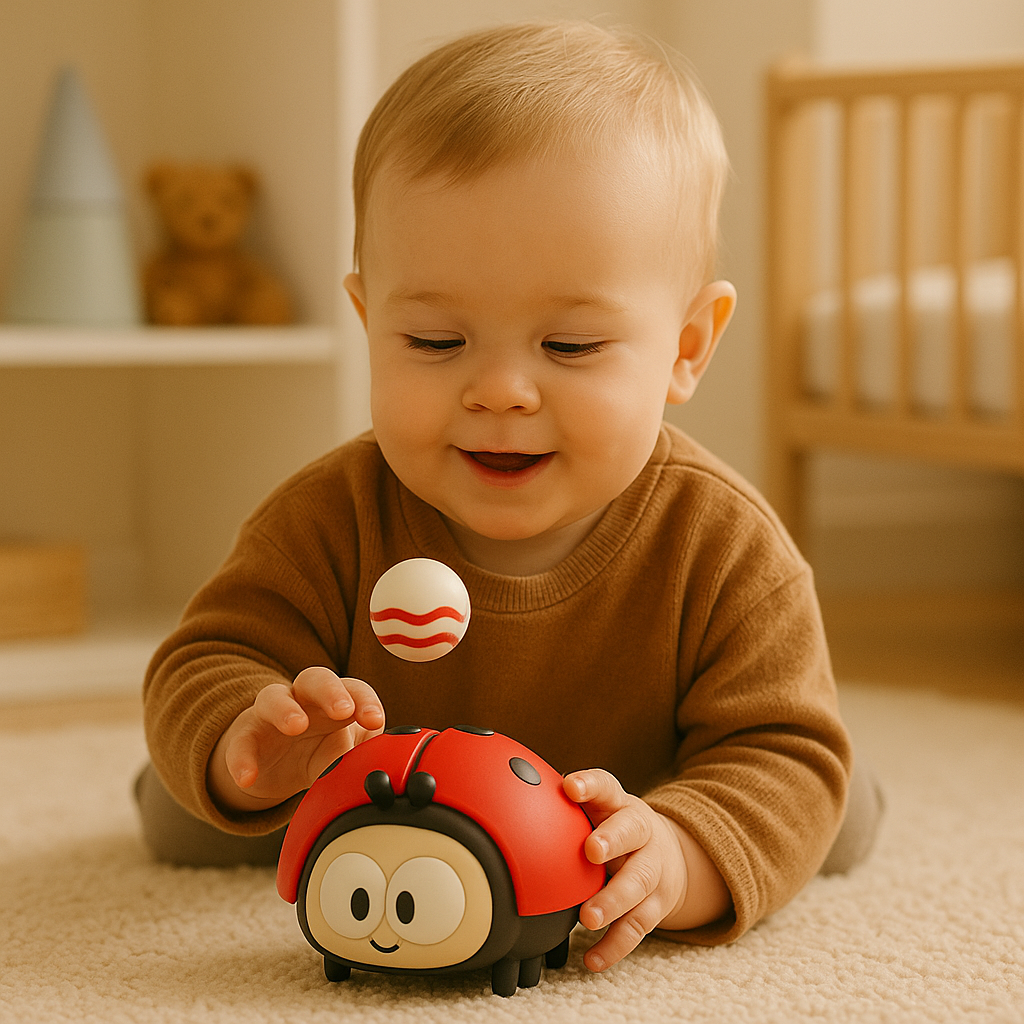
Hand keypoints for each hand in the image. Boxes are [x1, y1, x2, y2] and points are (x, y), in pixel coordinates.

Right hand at [208, 667, 384, 812]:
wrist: (277, 767)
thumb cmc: (322, 751)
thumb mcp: (345, 757)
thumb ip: (363, 761)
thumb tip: (382, 776)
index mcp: (336, 700)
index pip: (354, 690)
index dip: (366, 701)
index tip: (375, 720)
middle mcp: (304, 699)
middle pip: (315, 679)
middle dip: (330, 691)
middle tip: (343, 710)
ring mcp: (271, 715)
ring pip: (273, 697)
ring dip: (286, 709)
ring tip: (296, 726)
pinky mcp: (245, 738)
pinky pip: (239, 744)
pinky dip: (241, 759)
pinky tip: (248, 777)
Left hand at [563, 769, 729, 971]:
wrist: (670, 854)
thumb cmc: (616, 829)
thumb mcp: (599, 810)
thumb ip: (566, 808)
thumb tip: (514, 801)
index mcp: (620, 805)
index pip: (606, 787)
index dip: (590, 785)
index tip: (570, 787)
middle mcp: (642, 833)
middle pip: (632, 832)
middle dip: (612, 840)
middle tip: (591, 851)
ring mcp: (653, 869)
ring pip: (638, 883)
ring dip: (613, 901)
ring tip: (588, 917)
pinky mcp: (656, 905)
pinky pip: (637, 927)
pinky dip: (615, 946)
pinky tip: (592, 959)